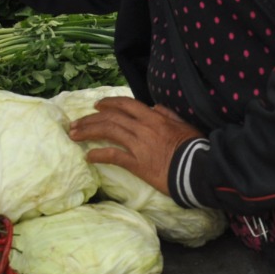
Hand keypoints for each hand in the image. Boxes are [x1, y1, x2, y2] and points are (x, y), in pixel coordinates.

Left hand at [68, 98, 204, 195]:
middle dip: (90, 118)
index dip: (109, 103)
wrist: (200, 170)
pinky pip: (113, 156)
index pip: (126, 105)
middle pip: (110, 117)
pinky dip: (98, 154)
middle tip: (76, 123)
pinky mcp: (137, 164)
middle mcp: (143, 128)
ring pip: (108, 132)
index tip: (96, 105)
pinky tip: (88, 156)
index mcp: (154, 117)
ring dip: (88, 131)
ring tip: (74, 134)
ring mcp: (138, 145)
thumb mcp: (184, 125)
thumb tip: (155, 107)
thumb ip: (168, 114)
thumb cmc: (195, 148)